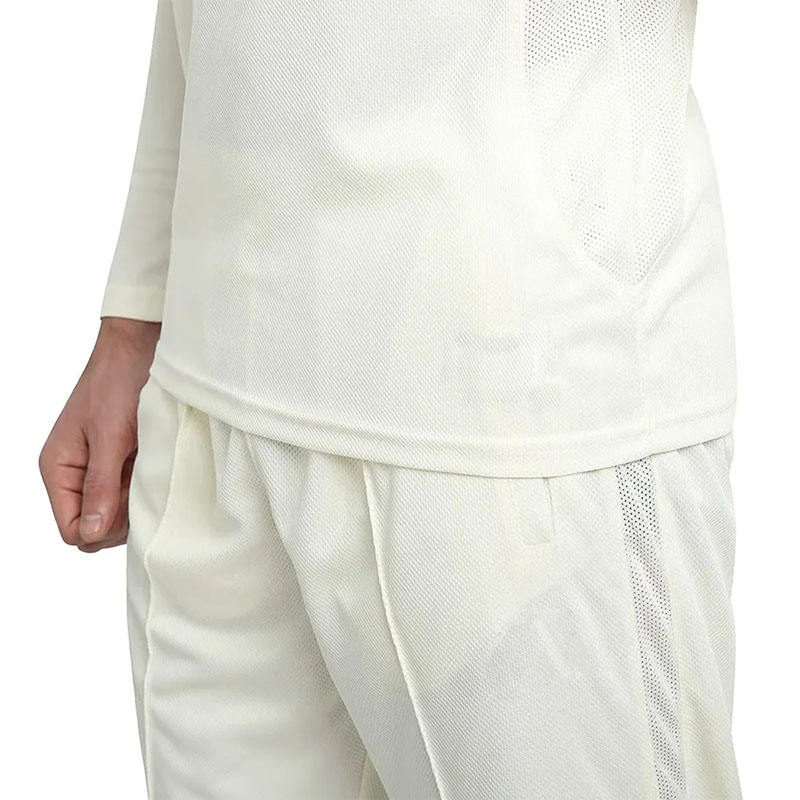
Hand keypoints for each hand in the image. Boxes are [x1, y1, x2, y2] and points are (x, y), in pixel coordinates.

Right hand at [40, 318, 160, 552]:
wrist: (140, 348)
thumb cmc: (118, 382)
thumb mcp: (110, 435)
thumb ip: (101, 484)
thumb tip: (92, 532)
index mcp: (58, 468)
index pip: (72, 528)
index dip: (101, 530)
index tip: (130, 509)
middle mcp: (75, 473)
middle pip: (94, 525)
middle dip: (120, 518)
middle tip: (145, 488)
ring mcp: (99, 469)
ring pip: (115, 512)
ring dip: (136, 501)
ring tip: (151, 471)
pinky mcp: (121, 462)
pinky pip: (131, 492)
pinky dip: (144, 487)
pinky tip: (156, 468)